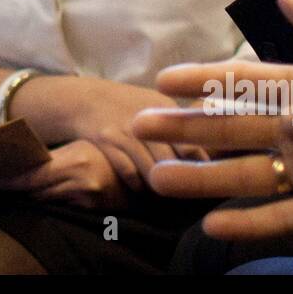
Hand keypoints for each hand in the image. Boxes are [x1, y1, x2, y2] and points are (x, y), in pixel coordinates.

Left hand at [0, 139, 130, 210]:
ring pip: (46, 199)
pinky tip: (42, 193)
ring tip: (18, 187)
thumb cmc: (105, 151)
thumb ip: (53, 155)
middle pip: (37, 190)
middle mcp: (80, 180)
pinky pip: (61, 205)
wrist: (139, 170)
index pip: (34, 174)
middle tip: (1, 182)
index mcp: (75, 159)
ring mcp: (86, 197)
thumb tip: (22, 157)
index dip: (12, 179)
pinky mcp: (90, 209)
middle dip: (18, 187)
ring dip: (33, 194)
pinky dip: (51, 199)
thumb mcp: (80, 146)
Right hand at [19, 76, 206, 192]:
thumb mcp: (155, 103)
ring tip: (166, 195)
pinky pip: (127, 171)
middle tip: (186, 192)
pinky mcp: (106, 141)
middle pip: (173, 158)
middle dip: (181, 178)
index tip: (206, 179)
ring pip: (151, 168)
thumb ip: (179, 124)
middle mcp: (146, 120)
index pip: (191, 141)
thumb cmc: (127, 105)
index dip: (201, 164)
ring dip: (159, 185)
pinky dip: (137, 184)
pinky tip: (142, 189)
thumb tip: (207, 152)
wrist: (86, 98)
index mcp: (163, 108)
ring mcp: (125, 131)